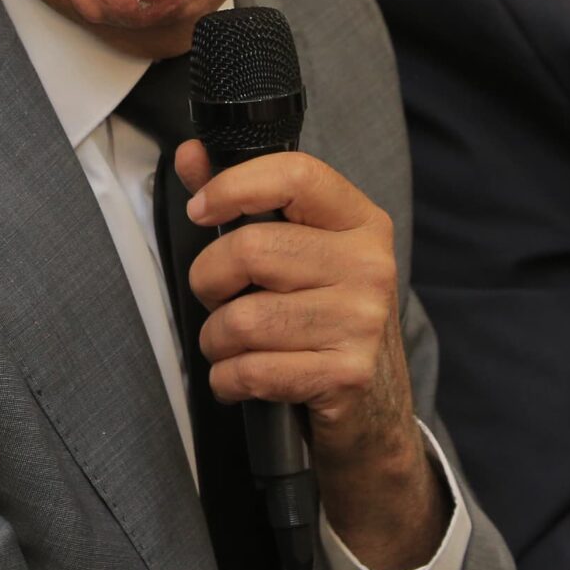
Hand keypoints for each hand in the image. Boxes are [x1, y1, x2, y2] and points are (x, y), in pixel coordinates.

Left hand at [177, 142, 443, 569]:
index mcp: (360, 222)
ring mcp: (363, 322)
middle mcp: (370, 265)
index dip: (234, 185)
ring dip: (216, 340)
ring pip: (244, 318)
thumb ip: (244, 200)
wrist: (377, 414)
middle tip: (216, 299)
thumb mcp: (300, 255)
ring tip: (228, 345)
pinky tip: (239, 379)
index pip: (296, 175)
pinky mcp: (347, 375)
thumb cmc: (326, 321)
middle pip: (251, 251)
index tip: (200, 209)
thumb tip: (192, 155)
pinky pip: (253, 370)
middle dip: (209, 282)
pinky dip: (228, 379)